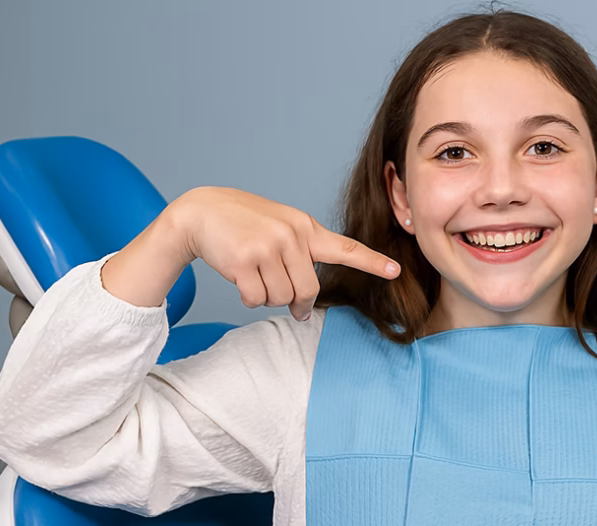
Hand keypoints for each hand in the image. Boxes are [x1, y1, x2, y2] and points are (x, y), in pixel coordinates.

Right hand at [171, 186, 399, 320]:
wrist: (201, 212)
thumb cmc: (244, 224)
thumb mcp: (280, 227)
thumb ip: (300, 258)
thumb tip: (304, 308)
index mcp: (305, 227)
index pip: (344, 248)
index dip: (371, 262)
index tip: (395, 271)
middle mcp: (291, 235)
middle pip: (309, 290)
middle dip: (296, 301)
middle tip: (282, 295)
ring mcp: (267, 247)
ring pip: (281, 298)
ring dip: (267, 296)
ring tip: (254, 273)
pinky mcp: (244, 261)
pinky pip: (256, 299)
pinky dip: (248, 297)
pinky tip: (239, 275)